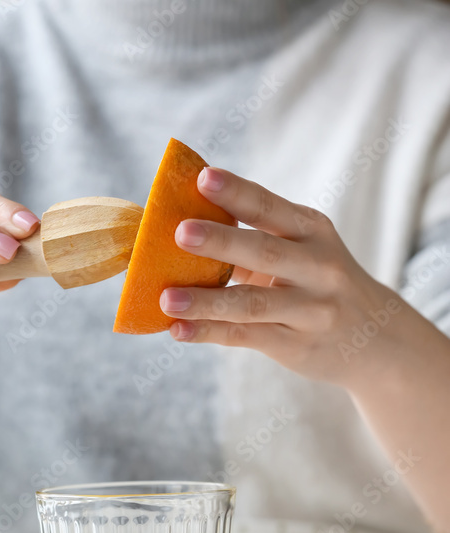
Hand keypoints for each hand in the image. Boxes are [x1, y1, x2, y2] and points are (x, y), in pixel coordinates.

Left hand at [160, 168, 404, 387]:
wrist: (375, 338)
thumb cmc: (319, 284)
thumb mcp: (304, 252)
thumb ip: (255, 239)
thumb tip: (183, 226)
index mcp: (312, 231)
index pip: (270, 208)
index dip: (236, 193)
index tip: (203, 178)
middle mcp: (317, 267)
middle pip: (263, 252)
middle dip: (220, 241)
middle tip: (180, 232)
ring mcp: (309, 310)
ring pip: (251, 303)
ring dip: (206, 301)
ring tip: (166, 298)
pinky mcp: (295, 345)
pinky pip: (245, 336)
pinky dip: (209, 333)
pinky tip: (178, 330)